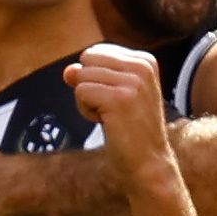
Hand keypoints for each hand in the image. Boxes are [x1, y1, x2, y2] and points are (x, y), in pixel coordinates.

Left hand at [63, 44, 173, 180]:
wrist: (148, 162)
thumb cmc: (130, 129)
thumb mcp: (113, 93)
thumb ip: (90, 74)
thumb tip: (68, 71)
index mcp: (145, 60)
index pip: (96, 53)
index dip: (98, 78)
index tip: (119, 100)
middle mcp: (142, 66)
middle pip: (88, 60)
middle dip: (90, 86)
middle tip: (113, 109)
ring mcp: (132, 82)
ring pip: (82, 76)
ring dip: (88, 101)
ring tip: (112, 117)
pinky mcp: (118, 98)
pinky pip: (81, 92)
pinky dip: (86, 111)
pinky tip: (107, 123)